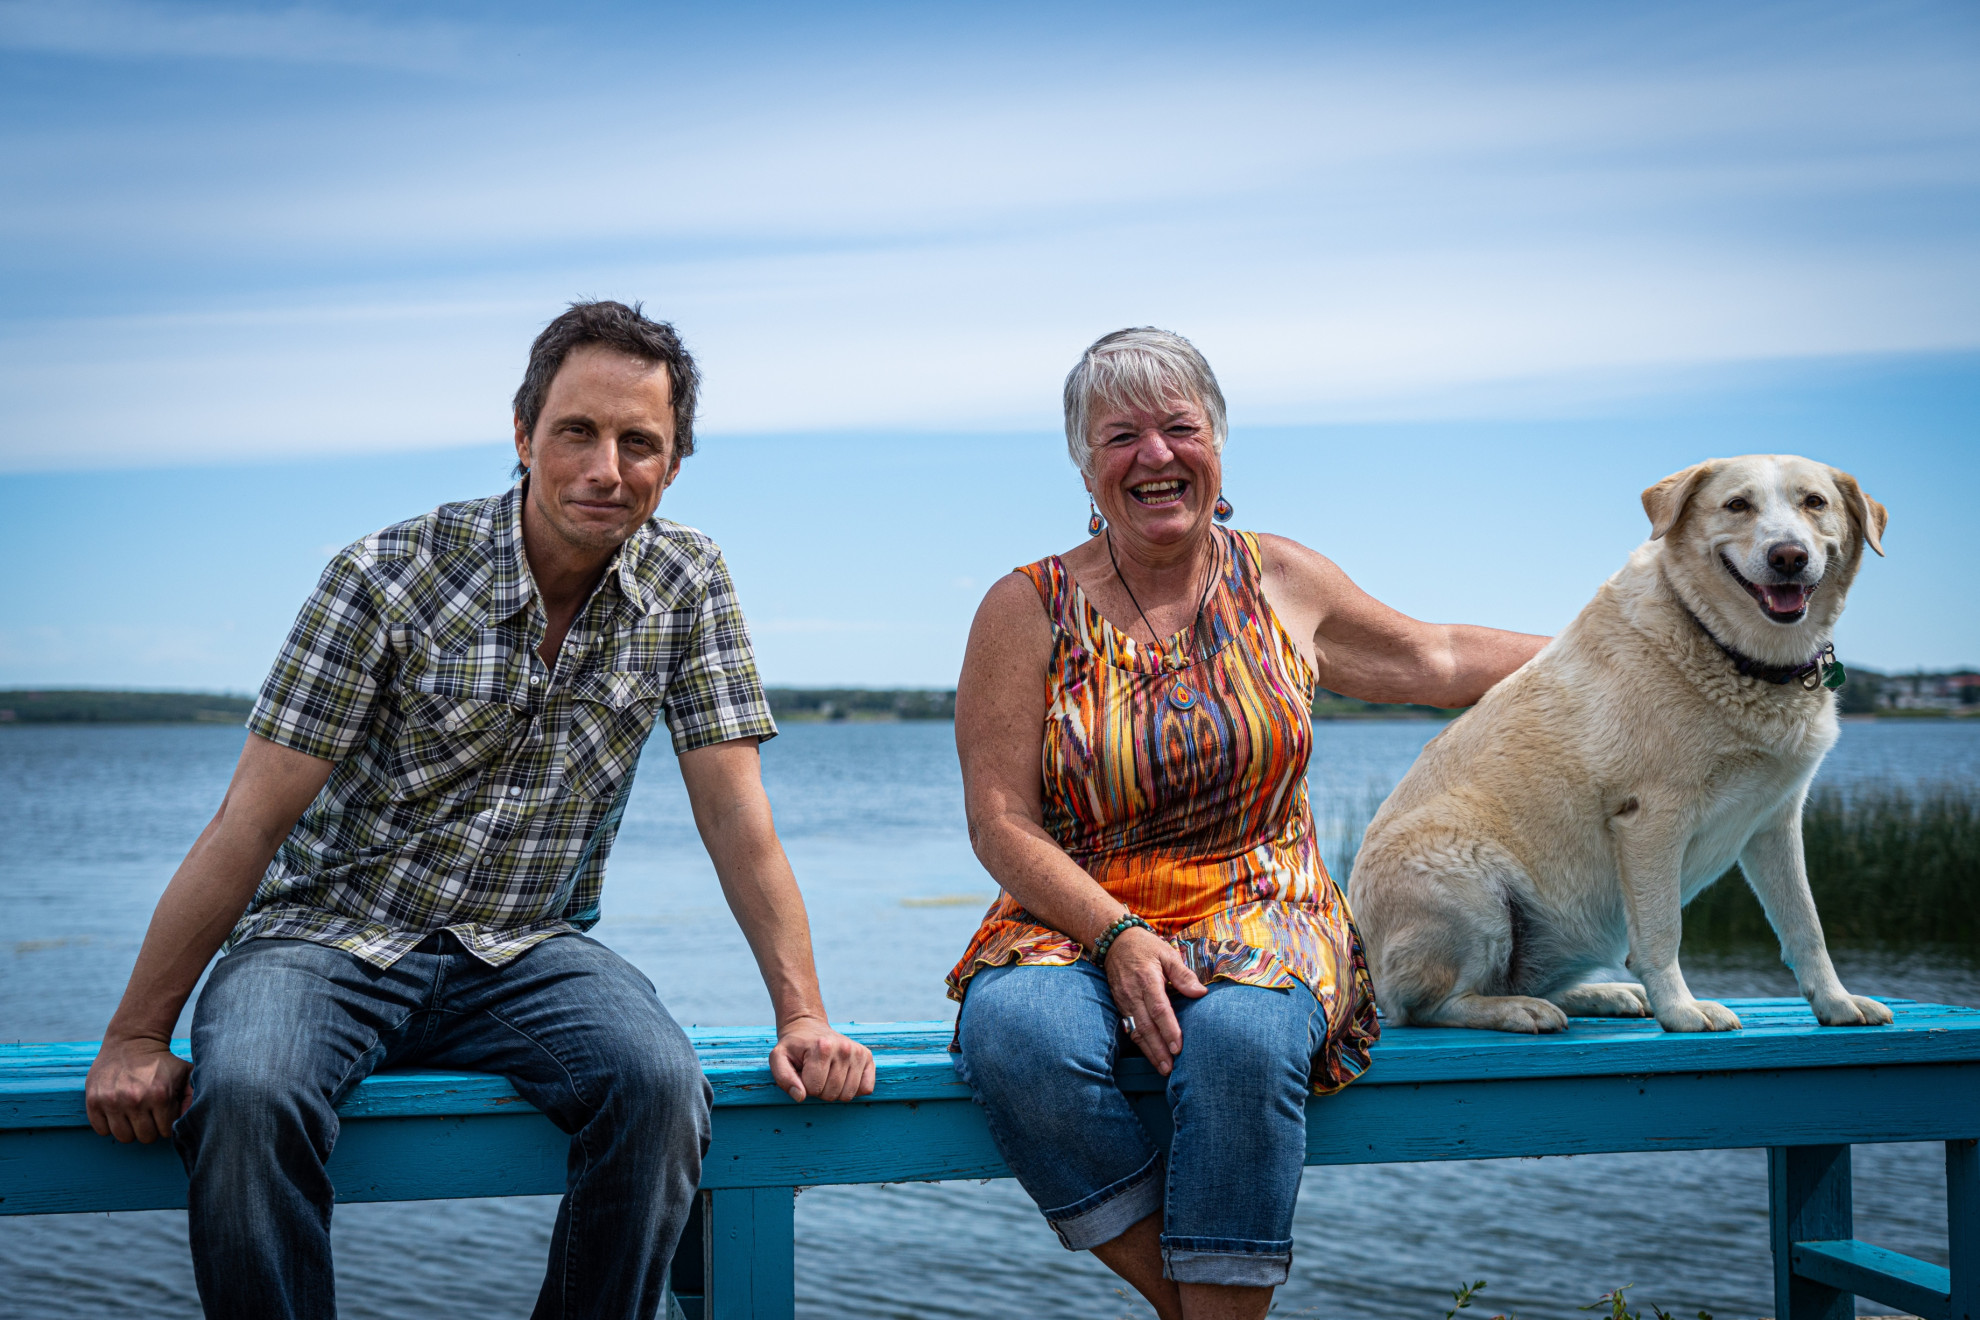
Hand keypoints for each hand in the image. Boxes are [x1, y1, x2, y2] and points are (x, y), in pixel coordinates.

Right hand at [85, 1035, 191, 1143]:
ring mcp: (112, 1101)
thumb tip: (189, 1119)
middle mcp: (135, 1100)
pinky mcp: (94, 1101)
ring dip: (130, 1129)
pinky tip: (117, 1112)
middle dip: (150, 1128)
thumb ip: (192, 1096)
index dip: (166, 1124)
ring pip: (124, 1137)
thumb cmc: (161, 1061)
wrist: (132, 1040)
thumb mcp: (185, 1073)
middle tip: (149, 1114)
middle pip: (145, 1137)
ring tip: (133, 1114)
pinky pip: (102, 1130)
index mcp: (160, 1095)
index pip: (165, 1131)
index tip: (164, 1113)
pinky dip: (109, 1125)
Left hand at [767, 1017, 875, 1101]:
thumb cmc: (793, 1047)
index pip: (814, 1089)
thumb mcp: (778, 1058)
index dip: (804, 1087)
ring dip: (835, 1091)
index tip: (802, 1074)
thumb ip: (784, 1078)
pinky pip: (866, 1089)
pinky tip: (842, 1078)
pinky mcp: (867, 1057)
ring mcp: (857, 1052)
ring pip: (848, 1095)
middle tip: (814, 1075)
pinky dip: (853, 1090)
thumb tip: (800, 1097)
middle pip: (832, 1094)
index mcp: (822, 1047)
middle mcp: (844, 1048)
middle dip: (819, 1091)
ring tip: (827, 1075)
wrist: (808, 1027)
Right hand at [1105, 926, 1205, 1075]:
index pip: (1159, 1009)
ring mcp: (1124, 1001)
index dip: (1168, 1029)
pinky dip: (1140, 1044)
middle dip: (1158, 1048)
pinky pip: (1129, 1028)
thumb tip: (1201, 993)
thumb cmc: (1146, 947)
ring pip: (1136, 1030)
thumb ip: (1183, 975)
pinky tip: (1150, 1055)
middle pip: (1146, 1026)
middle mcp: (1133, 993)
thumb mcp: (1167, 953)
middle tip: (1170, 1067)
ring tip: (1162, 1068)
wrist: (1115, 941)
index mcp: (1147, 979)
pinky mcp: (1120, 1005)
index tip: (1178, 1047)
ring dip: (1149, 1051)